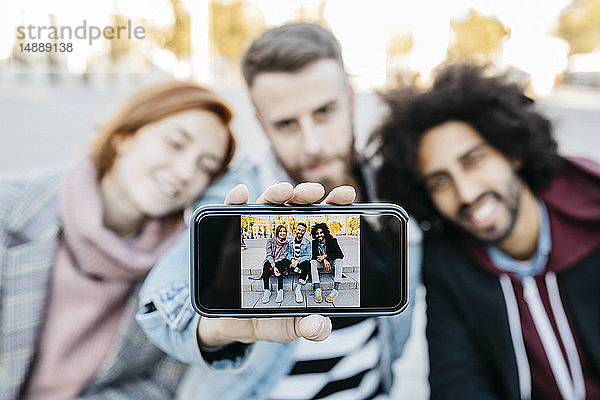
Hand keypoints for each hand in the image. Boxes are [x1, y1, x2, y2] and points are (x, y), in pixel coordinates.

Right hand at [197, 182, 354, 347]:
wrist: (232, 324)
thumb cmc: (266, 318)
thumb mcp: (289, 326)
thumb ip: (307, 327)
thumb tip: (319, 327)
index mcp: (301, 252)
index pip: (321, 224)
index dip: (335, 205)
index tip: (347, 195)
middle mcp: (281, 237)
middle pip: (296, 206)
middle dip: (306, 193)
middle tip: (314, 192)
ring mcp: (256, 234)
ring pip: (267, 203)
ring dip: (276, 192)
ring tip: (283, 191)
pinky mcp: (230, 236)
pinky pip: (231, 212)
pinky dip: (236, 199)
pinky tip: (241, 193)